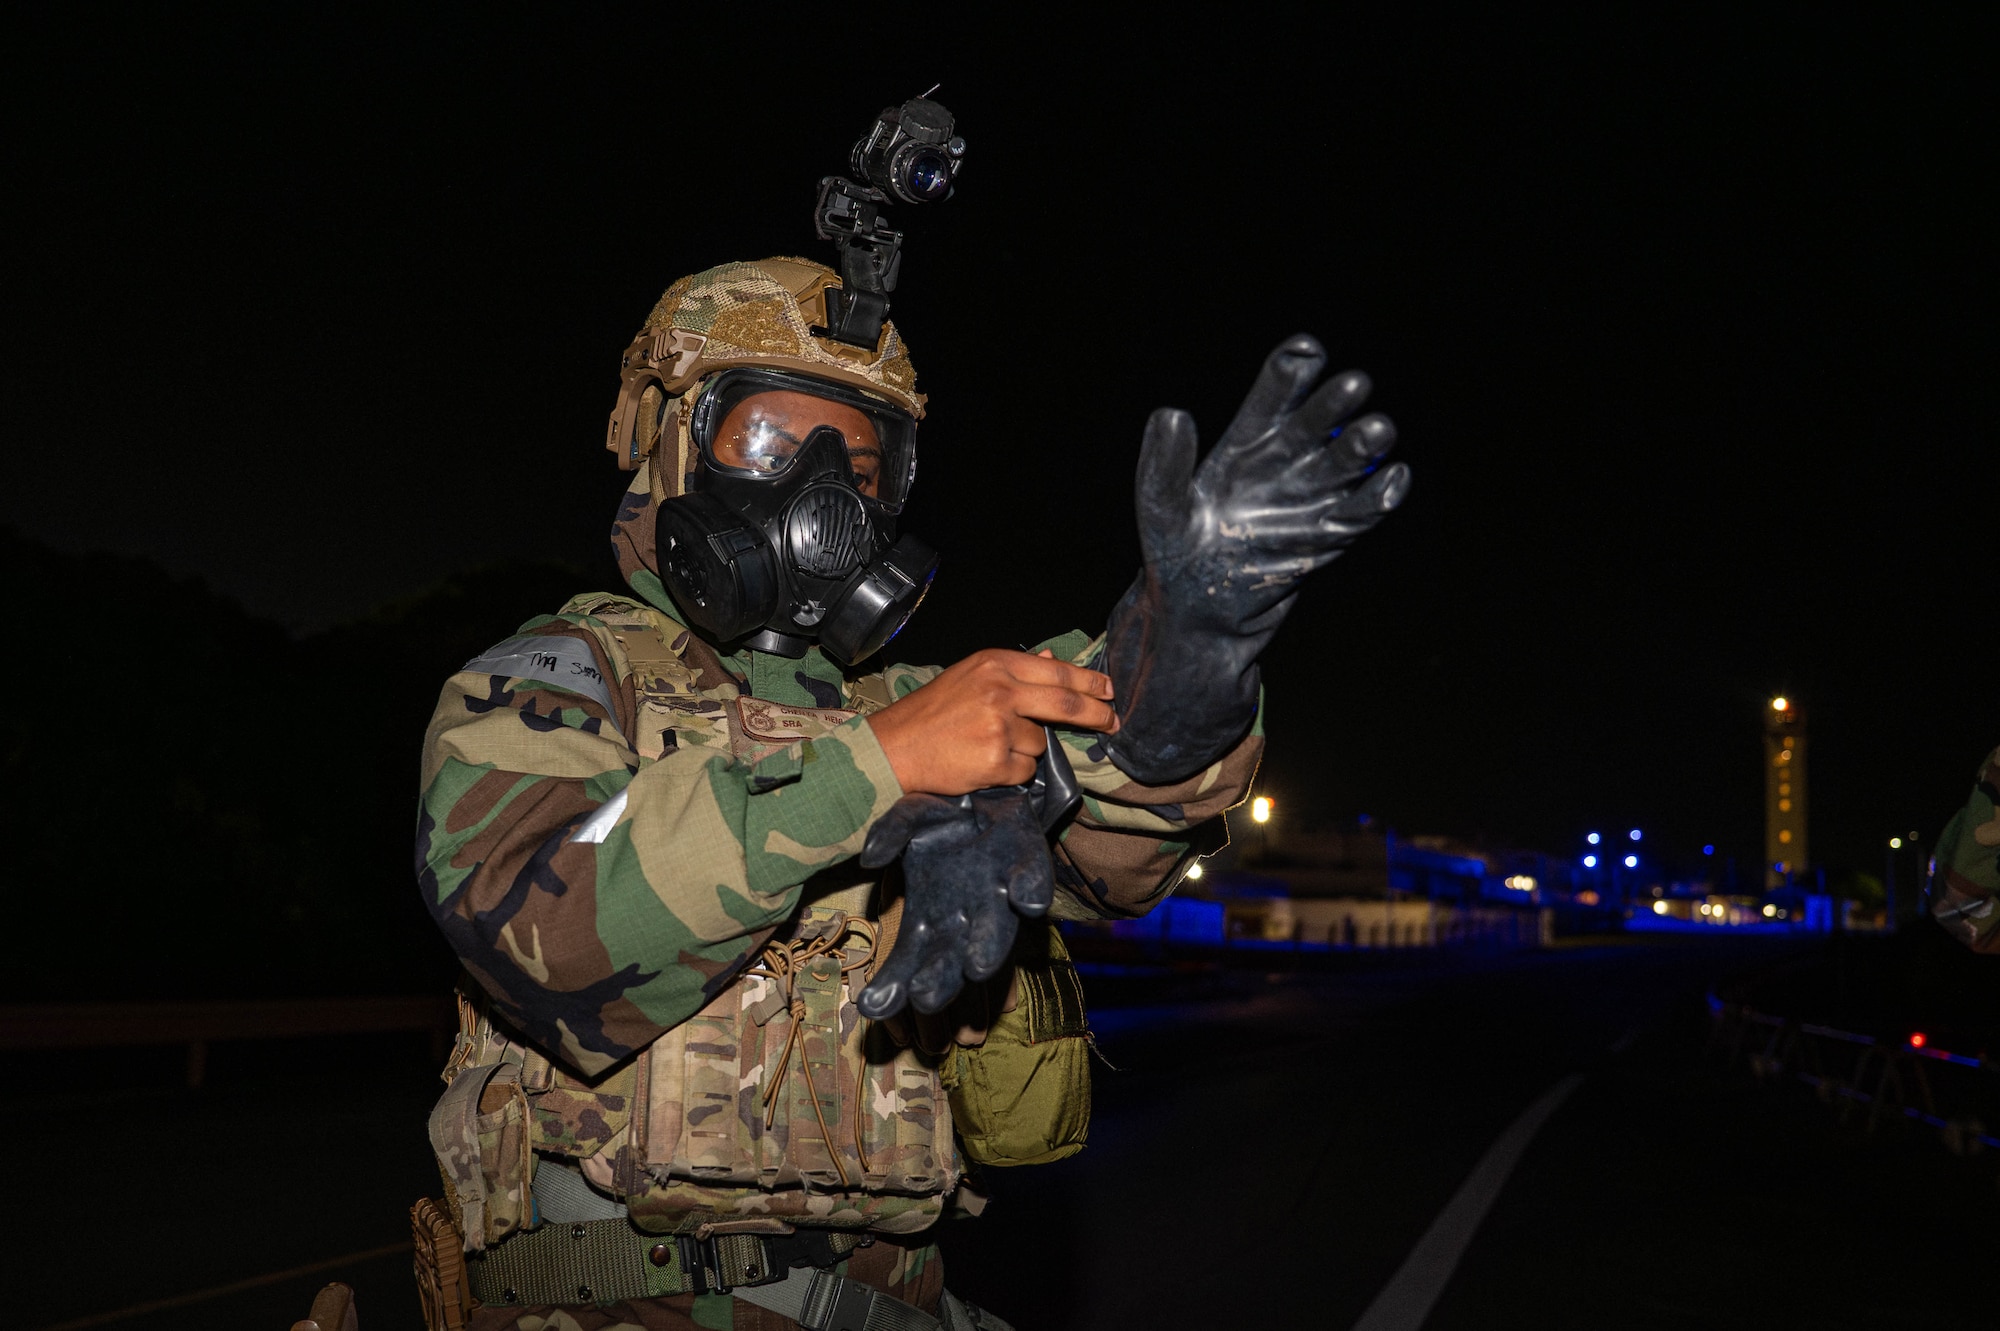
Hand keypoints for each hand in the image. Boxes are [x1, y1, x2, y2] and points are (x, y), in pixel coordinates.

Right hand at [856, 788, 1053, 1017]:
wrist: (994, 789)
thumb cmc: (946, 816)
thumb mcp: (911, 817)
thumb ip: (890, 833)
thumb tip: (869, 859)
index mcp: (929, 915)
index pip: (908, 962)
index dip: (893, 984)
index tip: (872, 1006)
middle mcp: (965, 919)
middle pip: (952, 962)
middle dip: (941, 981)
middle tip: (924, 996)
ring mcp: (1000, 898)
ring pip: (996, 932)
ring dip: (988, 947)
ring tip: (977, 965)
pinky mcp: (1030, 868)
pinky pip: (1033, 883)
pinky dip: (1031, 891)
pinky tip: (1026, 900)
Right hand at [866, 648, 1116, 795]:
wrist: (894, 748)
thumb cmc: (930, 713)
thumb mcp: (969, 677)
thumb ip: (1012, 671)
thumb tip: (1051, 658)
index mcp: (994, 664)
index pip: (1055, 672)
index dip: (1088, 682)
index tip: (1108, 690)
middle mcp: (1000, 690)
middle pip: (1065, 703)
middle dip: (1096, 713)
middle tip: (1113, 721)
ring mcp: (999, 726)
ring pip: (1040, 742)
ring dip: (1024, 749)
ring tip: (987, 745)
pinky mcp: (996, 760)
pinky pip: (1025, 770)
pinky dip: (1010, 772)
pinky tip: (983, 763)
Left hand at [1102, 335, 1409, 783]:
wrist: (1198, 612)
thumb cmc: (1174, 552)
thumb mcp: (1160, 506)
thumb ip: (1162, 463)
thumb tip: (1171, 412)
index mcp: (1245, 443)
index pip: (1272, 398)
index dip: (1290, 373)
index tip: (1306, 351)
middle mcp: (1284, 463)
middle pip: (1315, 424)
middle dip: (1333, 405)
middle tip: (1354, 384)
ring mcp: (1308, 499)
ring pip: (1343, 464)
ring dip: (1362, 446)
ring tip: (1379, 428)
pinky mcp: (1325, 537)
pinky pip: (1357, 514)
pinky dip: (1378, 499)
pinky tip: (1396, 479)